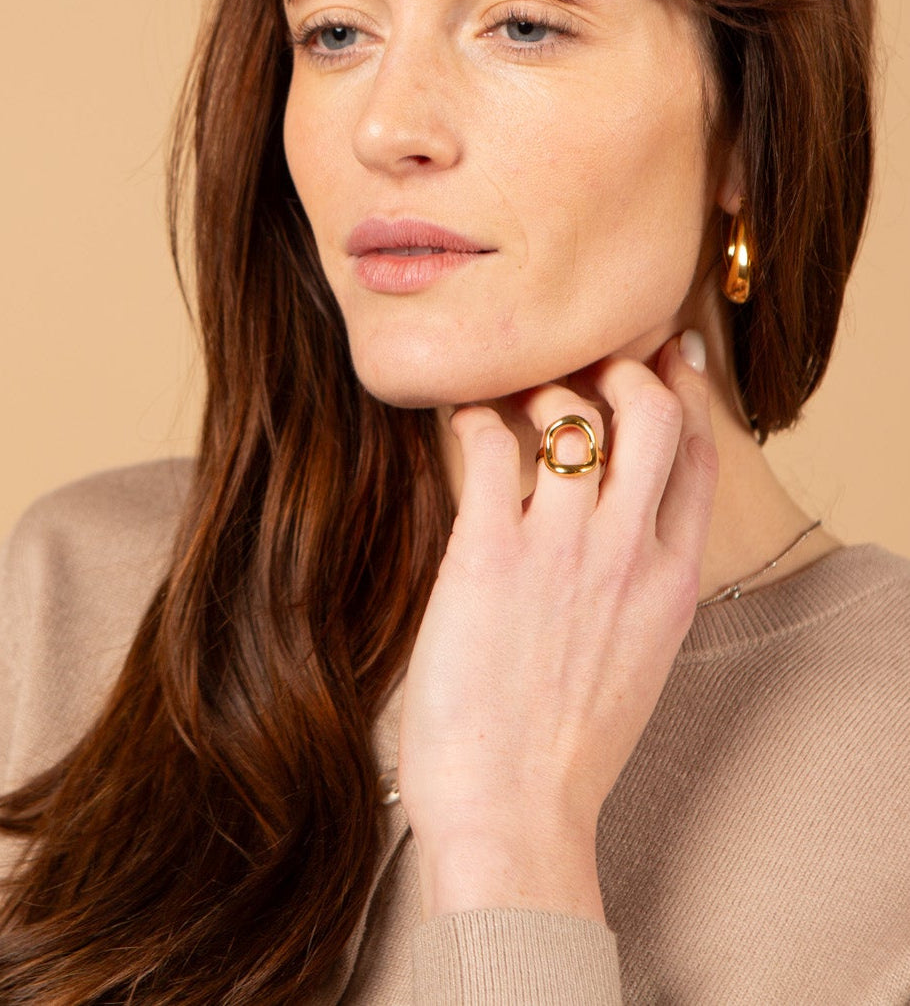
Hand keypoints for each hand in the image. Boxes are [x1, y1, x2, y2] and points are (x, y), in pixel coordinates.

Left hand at [397, 332, 717, 919]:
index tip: (661, 364)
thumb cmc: (563, 751)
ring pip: (574, 413)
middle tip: (583, 370)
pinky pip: (486, 445)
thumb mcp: (636, 662)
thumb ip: (637, 590)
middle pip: (655, 412)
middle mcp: (627, 554)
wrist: (513, 816)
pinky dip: (471, 417)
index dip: (684, 395)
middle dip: (624, 370)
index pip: (700, 456)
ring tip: (511, 401)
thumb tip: (611, 533)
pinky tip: (458, 425)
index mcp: (671, 581)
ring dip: (541, 389)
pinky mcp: (488, 555)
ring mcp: (561, 551)